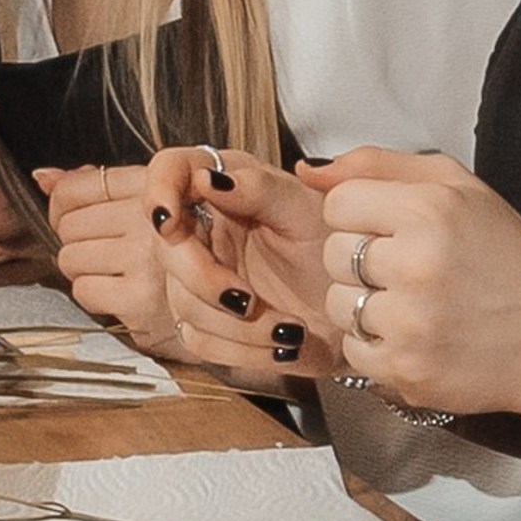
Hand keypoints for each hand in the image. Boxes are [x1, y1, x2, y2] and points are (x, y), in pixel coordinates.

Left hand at [40, 163, 178, 352]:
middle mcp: (150, 218)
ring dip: (84, 268)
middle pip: (68, 225)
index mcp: (154, 185)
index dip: (60, 203)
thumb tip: (43, 177)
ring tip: (112, 269)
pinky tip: (119, 291)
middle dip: (76, 239)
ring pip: (70, 259)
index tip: (69, 216)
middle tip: (103, 247)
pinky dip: (95, 294)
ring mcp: (145, 259)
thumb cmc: (193, 247)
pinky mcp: (141, 299)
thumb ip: (100, 185)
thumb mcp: (159, 198)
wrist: (244, 302)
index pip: (75, 188)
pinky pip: (85, 291)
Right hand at [139, 145, 339, 380]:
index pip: (169, 170)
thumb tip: (209, 179)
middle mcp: (205, 230)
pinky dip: (245, 350)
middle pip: (167, 250)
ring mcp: (201, 279)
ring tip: (291, 330)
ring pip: (185, 304)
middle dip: (205, 281)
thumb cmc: (337, 246)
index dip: (158, 189)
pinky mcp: (210, 324)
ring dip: (238, 326)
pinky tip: (284, 346)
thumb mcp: (307, 208)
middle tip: (247, 300)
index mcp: (225, 185)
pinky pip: (202, 341)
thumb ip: (259, 187)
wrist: (362, 305)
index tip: (169, 218)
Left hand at [317, 150, 520, 419]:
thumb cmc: (506, 258)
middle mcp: (415, 264)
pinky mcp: (404, 369)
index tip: (394, 231)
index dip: (362, 217)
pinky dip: (377, 346)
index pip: (339, 204)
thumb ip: (380, 166)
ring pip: (336, 304)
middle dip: (362, 261)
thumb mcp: (458, 188)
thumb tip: (311, 172)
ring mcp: (408, 322)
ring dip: (366, 305)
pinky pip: (352, 349)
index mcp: (428, 210)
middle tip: (409, 270)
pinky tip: (417, 336)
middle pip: (332, 254)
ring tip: (414, 305)